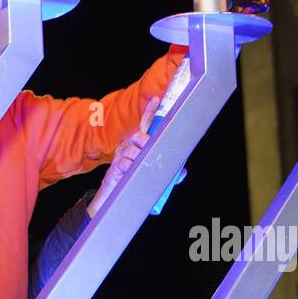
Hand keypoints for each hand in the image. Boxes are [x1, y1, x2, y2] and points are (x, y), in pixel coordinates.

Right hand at [87, 94, 158, 217]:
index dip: (149, 111)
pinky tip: (131, 171)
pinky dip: (130, 168)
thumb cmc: (134, 182)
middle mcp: (128, 147)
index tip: (156, 99)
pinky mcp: (114, 167)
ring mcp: (120, 156)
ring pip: (132, 149)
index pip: (144, 125)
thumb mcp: (152, 176)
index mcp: (138, 145)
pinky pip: (124, 163)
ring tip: (140, 166)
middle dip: (146, 142)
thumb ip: (169, 174)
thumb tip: (183, 172)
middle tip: (149, 150)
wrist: (115, 198)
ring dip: (139, 158)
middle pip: (139, 136)